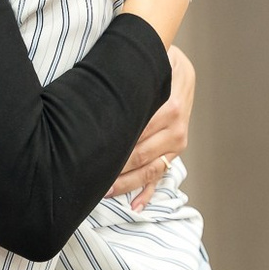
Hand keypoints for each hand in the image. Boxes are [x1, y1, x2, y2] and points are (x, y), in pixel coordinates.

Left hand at [107, 46, 195, 207]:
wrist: (177, 63)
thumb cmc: (156, 63)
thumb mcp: (149, 64)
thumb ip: (131, 79)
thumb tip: (99, 84)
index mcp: (169, 106)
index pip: (137, 132)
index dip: (113, 145)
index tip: (91, 155)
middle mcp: (176, 127)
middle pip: (141, 154)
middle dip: (116, 168)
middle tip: (91, 178)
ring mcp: (178, 141)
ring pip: (151, 169)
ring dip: (127, 183)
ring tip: (104, 192)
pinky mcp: (176, 151)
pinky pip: (162, 175)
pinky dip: (148, 192)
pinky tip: (135, 206)